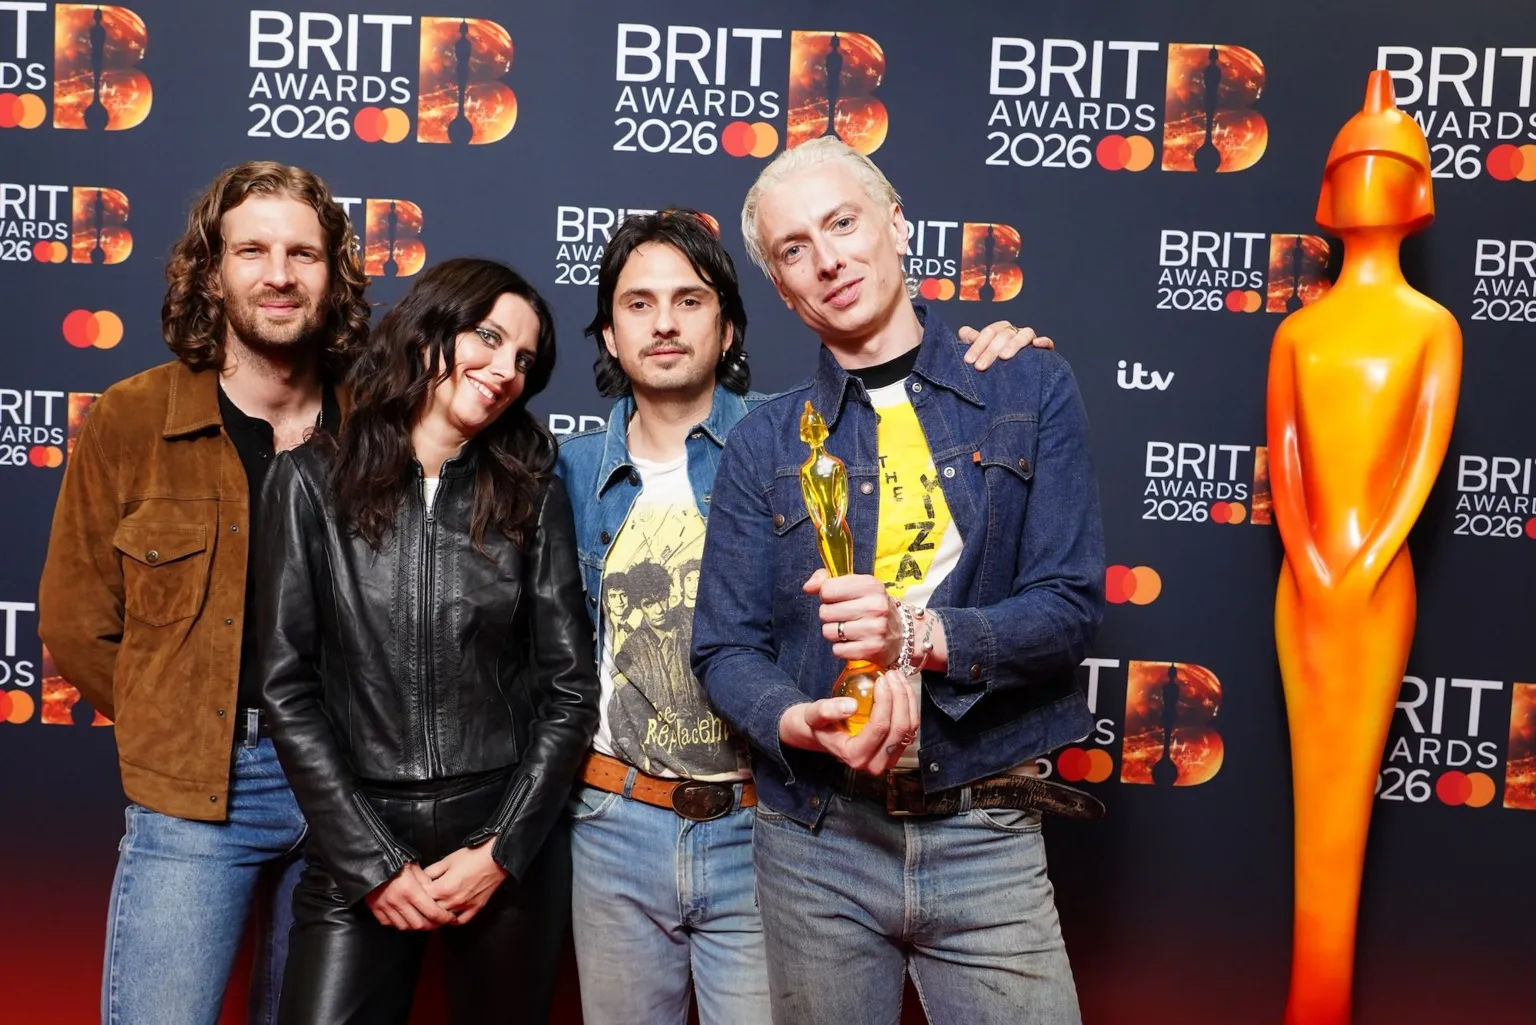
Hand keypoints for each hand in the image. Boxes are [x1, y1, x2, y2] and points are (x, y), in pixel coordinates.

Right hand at [364, 863, 457, 930]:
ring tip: (423, 921)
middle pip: (419, 924)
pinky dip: (398, 924)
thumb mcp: (414, 866)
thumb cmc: (394, 859)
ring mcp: (385, 907)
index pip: (432, 912)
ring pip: (405, 926)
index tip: (450, 917)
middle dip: (432, 925)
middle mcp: (398, 902)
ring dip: (416, 926)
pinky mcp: (375, 909)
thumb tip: (437, 892)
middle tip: (439, 922)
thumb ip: (426, 880)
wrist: (369, 859)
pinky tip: (405, 919)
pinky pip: (389, 923)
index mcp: (411, 890)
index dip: (444, 918)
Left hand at [422, 841, 509, 925]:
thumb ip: (432, 871)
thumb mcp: (448, 860)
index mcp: (443, 888)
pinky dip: (452, 920)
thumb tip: (422, 877)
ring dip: (436, 916)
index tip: (416, 890)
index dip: (417, 893)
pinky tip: (448, 915)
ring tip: (432, 910)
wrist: (496, 858)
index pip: (422, 898)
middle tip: (421, 901)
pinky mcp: (475, 908)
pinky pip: (460, 921)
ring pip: (444, 919)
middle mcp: (452, 901)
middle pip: (431, 911)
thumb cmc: (473, 856)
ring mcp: (464, 906)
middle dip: (424, 907)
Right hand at [778, 671, 919, 775]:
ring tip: (898, 678)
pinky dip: (910, 705)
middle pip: (899, 728)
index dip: (885, 702)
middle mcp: (875, 763)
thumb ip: (826, 711)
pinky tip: (901, 687)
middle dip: (899, 697)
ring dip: (907, 699)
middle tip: (892, 675)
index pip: (879, 728)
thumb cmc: (819, 724)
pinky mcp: (897, 750)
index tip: (881, 679)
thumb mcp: (814, 715)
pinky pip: (912, 728)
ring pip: (910, 728)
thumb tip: (851, 706)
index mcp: (856, 756)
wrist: (825, 734)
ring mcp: (889, 759)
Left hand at [804, 569, 900, 666]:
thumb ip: (827, 580)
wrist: (902, 634)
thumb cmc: (872, 607)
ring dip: (834, 632)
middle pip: (825, 612)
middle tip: (845, 616)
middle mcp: (875, 606)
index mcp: (871, 585)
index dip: (827, 595)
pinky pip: (837, 650)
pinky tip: (854, 642)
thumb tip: (807, 587)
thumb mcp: (856, 587)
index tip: (839, 599)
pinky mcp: (871, 650)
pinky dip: (841, 648)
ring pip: (829, 632)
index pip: (827, 589)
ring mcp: (874, 629)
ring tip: (850, 629)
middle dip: (830, 615)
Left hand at [957, 321, 1053, 369]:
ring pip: (1024, 334)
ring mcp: (1030, 340)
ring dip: (1014, 344)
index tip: (968, 361)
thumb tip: (963, 331)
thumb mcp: (984, 353)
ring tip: (1004, 357)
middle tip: (980, 367)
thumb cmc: (996, 364)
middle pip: (1004, 334)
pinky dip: (1044, 342)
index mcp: (1001, 331)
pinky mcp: (1045, 351)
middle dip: (990, 350)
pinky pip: (1048, 343)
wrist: (1017, 379)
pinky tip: (1037, 344)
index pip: (989, 332)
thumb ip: (974, 342)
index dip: (978, 345)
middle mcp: (1016, 332)